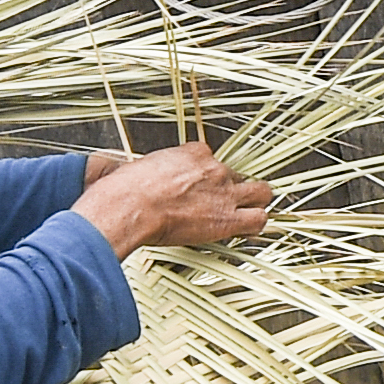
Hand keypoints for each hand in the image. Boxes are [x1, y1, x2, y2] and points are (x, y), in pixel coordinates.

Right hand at [78, 139, 276, 257]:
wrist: (128, 206)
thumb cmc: (124, 191)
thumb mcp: (136, 168)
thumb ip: (148, 171)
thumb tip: (122, 172)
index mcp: (192, 153)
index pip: (211, 159)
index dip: (206, 176)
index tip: (196, 189)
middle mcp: (213, 168)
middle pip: (237, 174)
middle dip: (233, 187)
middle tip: (221, 202)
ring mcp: (223, 192)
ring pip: (261, 192)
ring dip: (256, 202)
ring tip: (247, 213)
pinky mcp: (227, 218)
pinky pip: (258, 219)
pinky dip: (256, 224)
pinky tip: (247, 230)